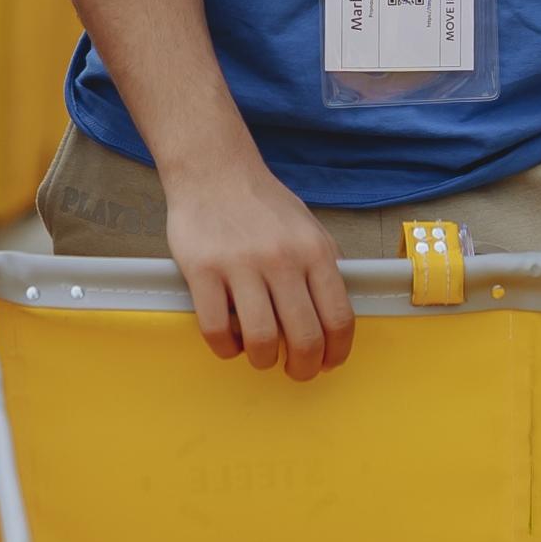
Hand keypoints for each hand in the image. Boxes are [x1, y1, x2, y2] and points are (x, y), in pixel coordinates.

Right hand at [163, 157, 354, 380]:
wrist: (213, 170)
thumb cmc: (262, 204)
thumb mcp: (308, 228)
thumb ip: (325, 267)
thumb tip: (336, 315)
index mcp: (314, 251)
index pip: (338, 318)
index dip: (337, 352)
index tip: (327, 363)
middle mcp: (282, 259)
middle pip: (304, 337)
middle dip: (303, 368)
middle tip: (295, 371)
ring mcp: (241, 264)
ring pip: (261, 340)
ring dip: (263, 360)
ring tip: (259, 354)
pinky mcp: (202, 269)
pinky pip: (217, 329)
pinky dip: (226, 348)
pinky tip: (229, 341)